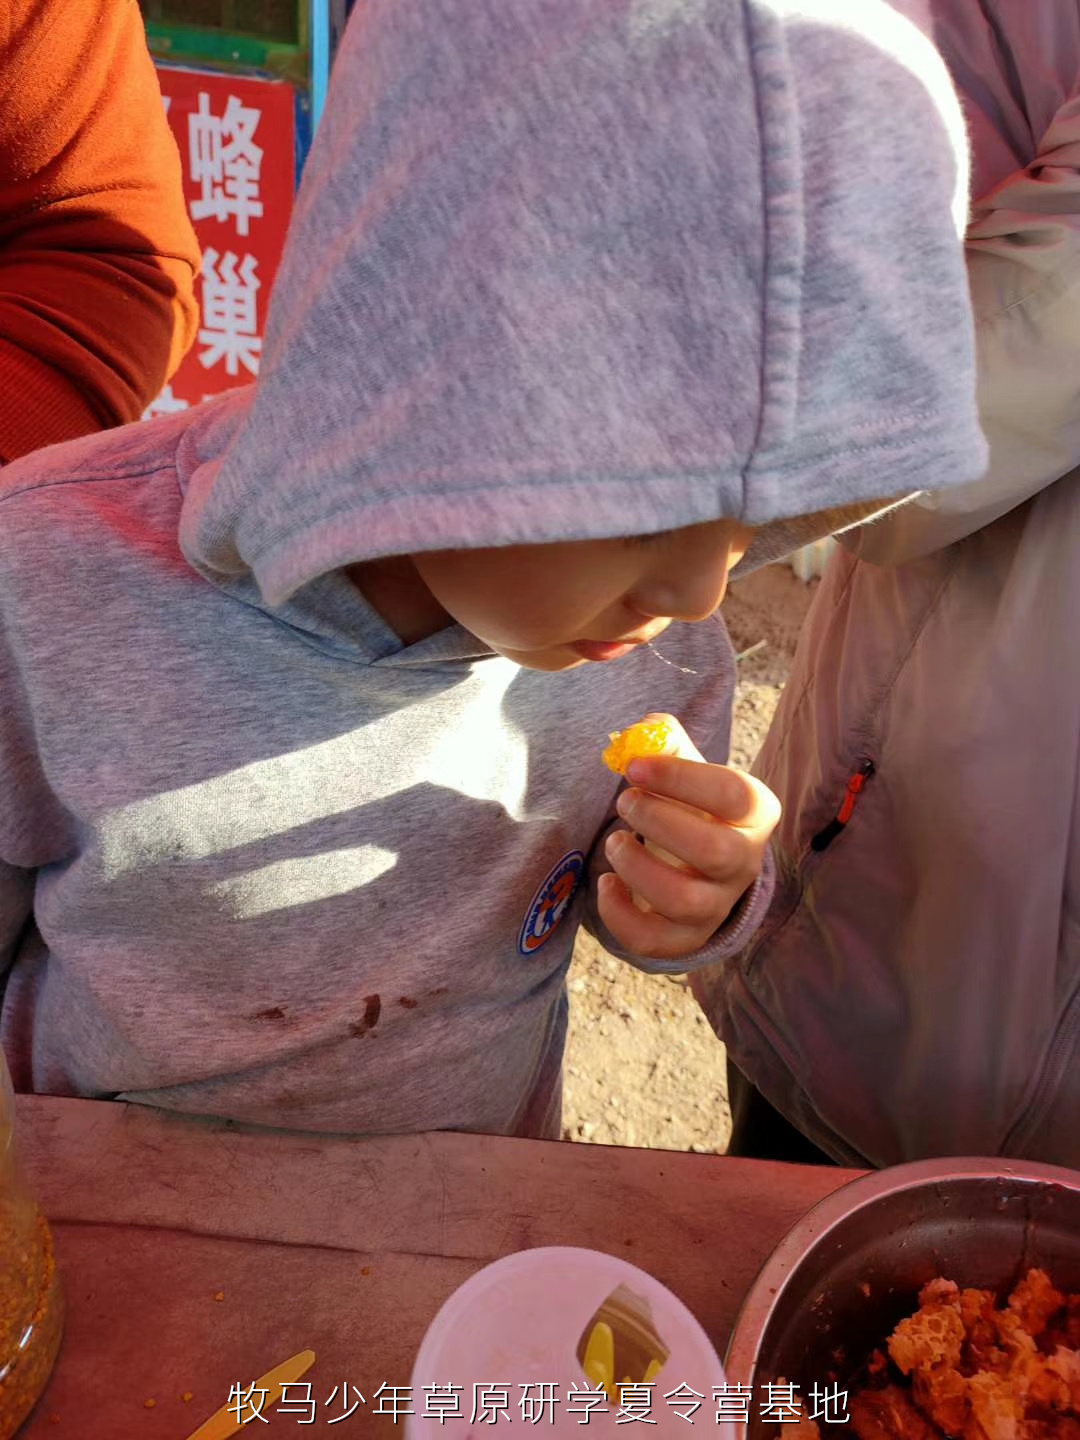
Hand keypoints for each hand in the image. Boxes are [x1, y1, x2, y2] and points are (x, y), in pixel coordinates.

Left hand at [597, 715, 779, 959]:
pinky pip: (655, 940)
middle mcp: (745, 862)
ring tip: (616, 842)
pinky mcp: (686, 937)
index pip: (733, 794)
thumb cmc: (688, 804)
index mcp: (755, 811)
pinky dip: (620, 914)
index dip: (680, 778)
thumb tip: (643, 729)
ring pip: (685, 900)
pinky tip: (607, 884)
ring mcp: (718, 906)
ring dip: (637, 867)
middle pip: (716, 850)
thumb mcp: (686, 767)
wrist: (693, 862)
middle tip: (624, 802)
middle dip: (658, 822)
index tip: (635, 767)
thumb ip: (664, 740)